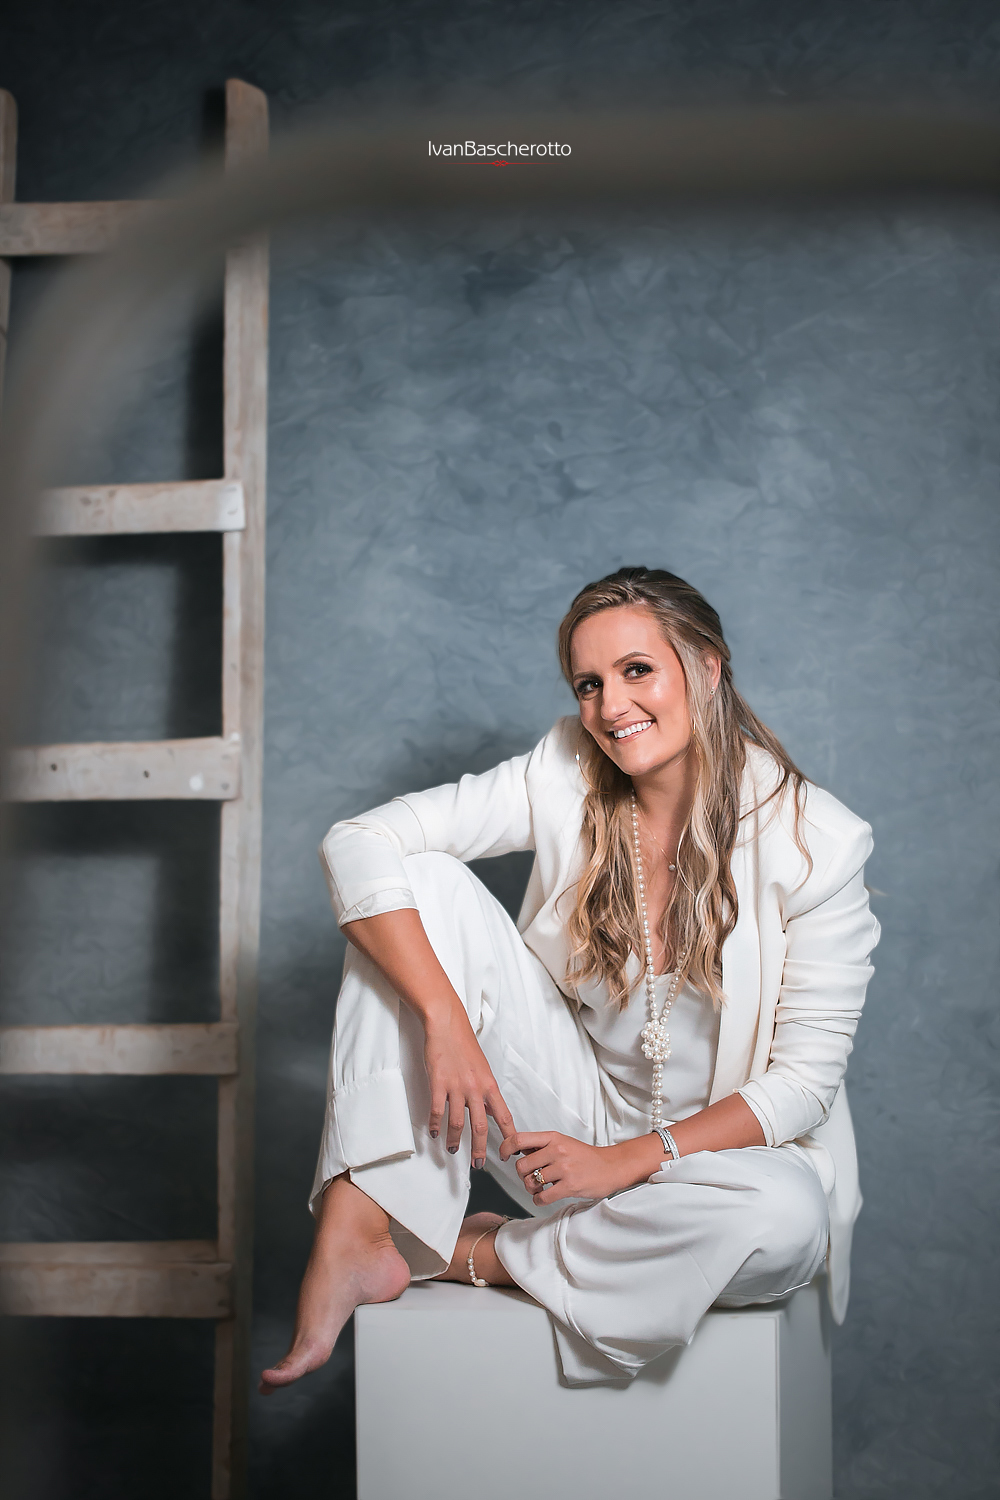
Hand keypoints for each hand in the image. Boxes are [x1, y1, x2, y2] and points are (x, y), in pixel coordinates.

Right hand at [423, 1002, 516, 1167]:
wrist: (447, 1025)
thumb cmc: (464, 1046)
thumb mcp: (483, 1069)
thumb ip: (486, 1092)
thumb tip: (492, 1112)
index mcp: (489, 1085)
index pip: (503, 1115)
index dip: (509, 1136)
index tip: (512, 1152)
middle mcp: (475, 1088)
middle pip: (480, 1126)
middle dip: (480, 1149)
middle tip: (478, 1164)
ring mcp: (456, 1086)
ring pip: (457, 1122)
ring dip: (454, 1140)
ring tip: (452, 1151)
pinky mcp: (438, 1082)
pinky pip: (437, 1110)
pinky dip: (436, 1125)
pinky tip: (434, 1133)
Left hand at [500, 1131, 652, 1205]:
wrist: (611, 1167)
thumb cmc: (585, 1156)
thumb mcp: (563, 1142)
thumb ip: (541, 1146)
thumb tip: (516, 1150)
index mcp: (553, 1137)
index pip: (519, 1138)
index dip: (505, 1148)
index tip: (504, 1156)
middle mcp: (557, 1150)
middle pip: (522, 1165)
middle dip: (522, 1175)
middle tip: (530, 1178)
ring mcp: (564, 1168)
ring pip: (530, 1182)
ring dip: (531, 1189)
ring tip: (540, 1188)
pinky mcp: (570, 1186)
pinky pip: (542, 1197)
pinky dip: (539, 1200)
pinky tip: (545, 1197)